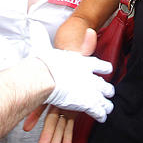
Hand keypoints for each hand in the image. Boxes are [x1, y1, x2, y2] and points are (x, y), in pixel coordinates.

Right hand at [23, 27, 96, 142]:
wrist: (46, 78)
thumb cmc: (44, 64)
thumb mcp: (44, 47)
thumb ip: (41, 36)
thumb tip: (34, 25)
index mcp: (83, 63)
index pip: (100, 65)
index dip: (104, 69)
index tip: (107, 70)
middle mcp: (90, 77)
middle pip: (105, 85)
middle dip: (107, 90)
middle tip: (108, 92)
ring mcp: (91, 91)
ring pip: (104, 99)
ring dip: (105, 104)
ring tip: (107, 108)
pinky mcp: (88, 104)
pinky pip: (99, 112)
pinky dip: (100, 115)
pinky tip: (101, 117)